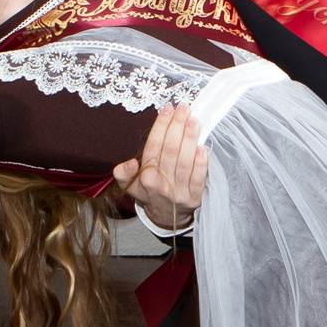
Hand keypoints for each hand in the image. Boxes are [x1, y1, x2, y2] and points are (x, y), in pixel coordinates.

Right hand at [114, 103, 208, 227]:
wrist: (165, 217)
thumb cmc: (149, 192)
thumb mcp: (129, 185)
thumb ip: (123, 174)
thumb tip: (130, 163)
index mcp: (144, 179)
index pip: (153, 148)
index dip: (160, 127)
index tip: (167, 108)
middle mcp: (161, 186)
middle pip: (169, 152)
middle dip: (177, 127)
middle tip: (184, 108)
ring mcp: (179, 193)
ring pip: (184, 163)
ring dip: (189, 140)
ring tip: (194, 121)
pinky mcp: (195, 198)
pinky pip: (198, 180)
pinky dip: (201, 164)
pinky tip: (203, 147)